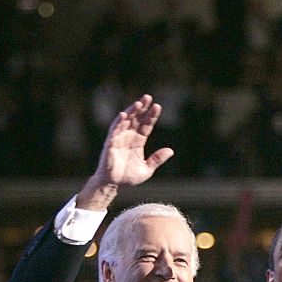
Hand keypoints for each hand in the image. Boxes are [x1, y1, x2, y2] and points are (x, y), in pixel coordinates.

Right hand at [78, 95, 173, 209]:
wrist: (113, 185)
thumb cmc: (128, 177)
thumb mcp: (147, 169)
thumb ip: (157, 159)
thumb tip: (170, 150)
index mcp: (138, 142)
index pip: (146, 126)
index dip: (151, 116)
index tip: (158, 106)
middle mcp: (128, 138)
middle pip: (136, 120)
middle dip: (142, 108)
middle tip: (148, 97)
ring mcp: (119, 139)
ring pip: (126, 122)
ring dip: (131, 112)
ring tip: (139, 103)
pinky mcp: (110, 143)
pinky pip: (114, 130)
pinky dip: (119, 122)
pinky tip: (124, 114)